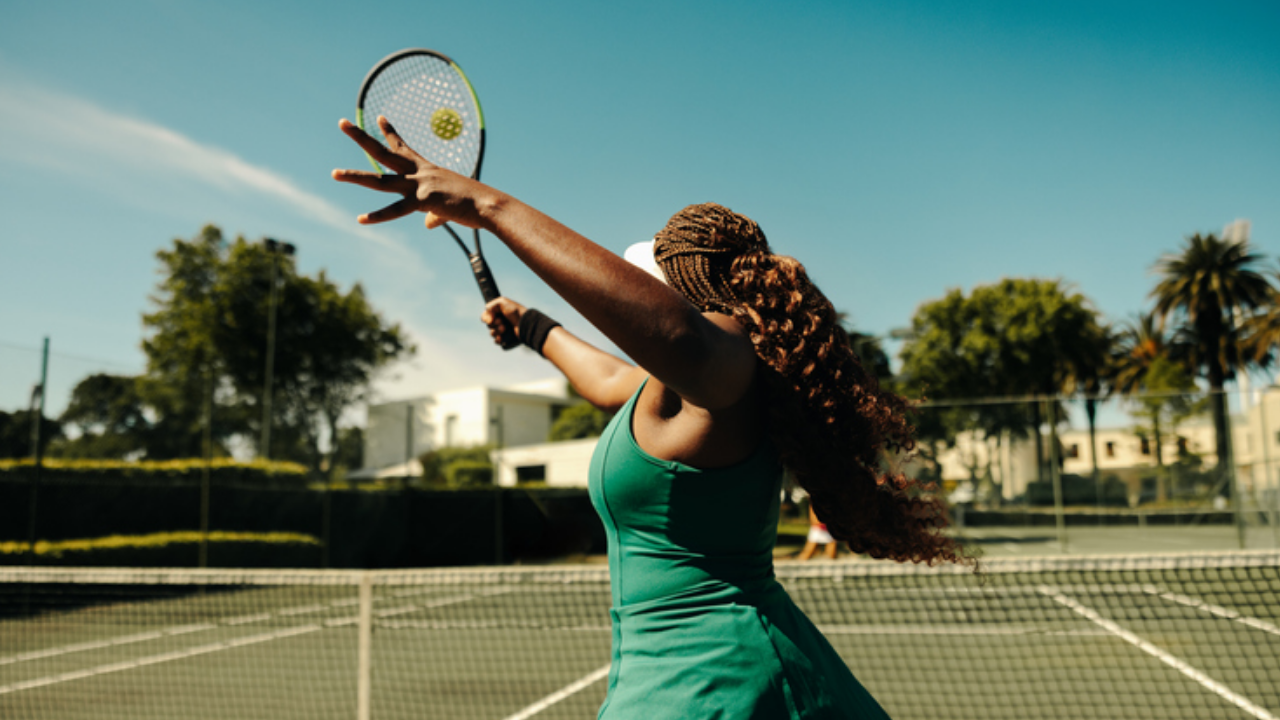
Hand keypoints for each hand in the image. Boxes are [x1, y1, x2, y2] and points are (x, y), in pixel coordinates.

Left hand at [331, 116, 488, 229]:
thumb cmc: (476, 205)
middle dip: (361, 137)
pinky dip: (379, 216)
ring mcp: (419, 185)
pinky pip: (396, 210)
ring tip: (333, 174)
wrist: (489, 205)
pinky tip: (361, 219)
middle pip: (384, 153)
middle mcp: (419, 172)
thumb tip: (429, 224)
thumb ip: (436, 215)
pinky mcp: (422, 201)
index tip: (378, 117)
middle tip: (342, 122)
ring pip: (380, 181)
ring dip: (355, 177)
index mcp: (427, 169)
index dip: (389, 132)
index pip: (403, 147)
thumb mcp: (451, 206)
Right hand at [481, 297, 525, 347]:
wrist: (525, 323)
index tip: (491, 319)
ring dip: (496, 331)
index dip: (486, 318)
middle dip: (494, 324)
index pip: (485, 316)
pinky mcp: (506, 338)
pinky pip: (496, 341)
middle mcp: (500, 320)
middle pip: (488, 325)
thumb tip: (487, 321)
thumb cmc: (515, 312)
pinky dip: (498, 339)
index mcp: (498, 312)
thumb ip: (490, 307)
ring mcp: (503, 330)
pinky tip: (502, 337)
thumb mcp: (502, 302)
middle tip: (502, 322)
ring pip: (491, 333)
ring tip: (504, 329)